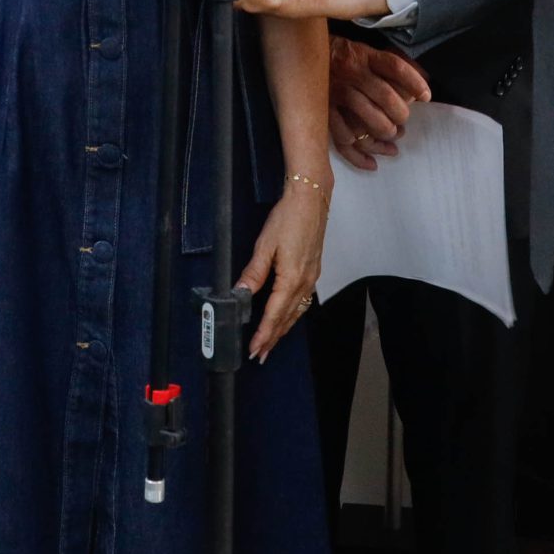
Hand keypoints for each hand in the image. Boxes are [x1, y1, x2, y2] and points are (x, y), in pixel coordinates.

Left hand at [237, 178, 327, 360]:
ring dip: (283, 328)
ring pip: (297, 312)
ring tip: (272, 342)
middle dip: (273, 338)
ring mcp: (312, 277)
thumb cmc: (289, 218)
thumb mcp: (265, 245)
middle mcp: (305, 282)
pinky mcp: (314, 270)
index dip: (264, 334)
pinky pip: (304, 301)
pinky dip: (293, 314)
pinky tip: (288, 316)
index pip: (274, 314)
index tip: (254, 349)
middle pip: (287, 318)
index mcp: (291, 279)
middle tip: (261, 354)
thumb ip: (253, 273)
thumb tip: (239, 293)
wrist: (311, 199)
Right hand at [330, 37, 429, 170]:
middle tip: (403, 122)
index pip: (395, 67)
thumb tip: (422, 76)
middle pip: (384, 96)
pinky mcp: (323, 111)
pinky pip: (342, 138)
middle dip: (400, 114)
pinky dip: (358, 156)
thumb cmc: (339, 55)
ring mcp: (335, 93)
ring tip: (391, 140)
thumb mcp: (364, 50)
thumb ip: (388, 62)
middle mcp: (351, 73)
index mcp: (364, 55)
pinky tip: (372, 164)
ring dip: (384, 135)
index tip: (426, 97)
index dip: (414, 82)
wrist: (299, 54)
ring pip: (366, 120)